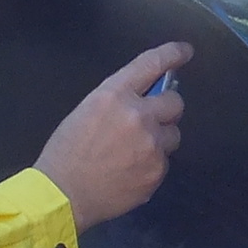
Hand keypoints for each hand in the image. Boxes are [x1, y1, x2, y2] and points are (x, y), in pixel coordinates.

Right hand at [34, 43, 192, 232]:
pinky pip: (164, 162)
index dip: (172, 54)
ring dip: (160, 139)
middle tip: (151, 121)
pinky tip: (129, 173)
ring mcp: (151, 146)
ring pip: (173, 135)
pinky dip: (151, 165)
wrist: (63, 195)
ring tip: (134, 153)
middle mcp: (139, 116)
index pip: (151, 64)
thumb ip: (118, 101)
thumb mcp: (86, 111)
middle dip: (166, 109)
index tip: (185, 52)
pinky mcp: (156, 172)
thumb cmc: (66, 152)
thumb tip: (146, 99)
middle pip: (175, 103)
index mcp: (115, 95)